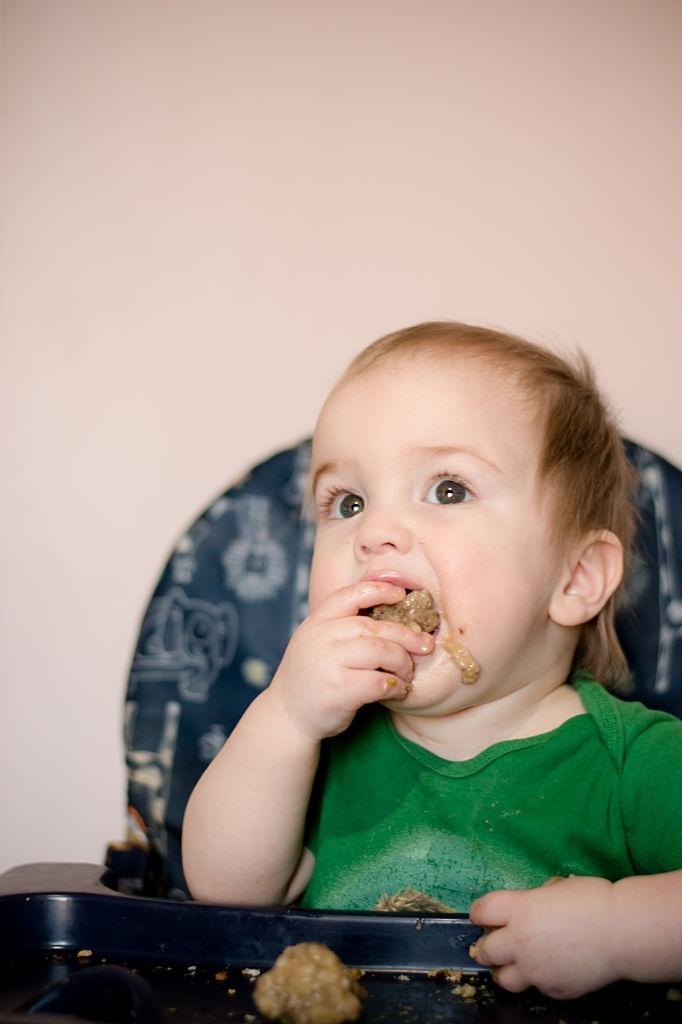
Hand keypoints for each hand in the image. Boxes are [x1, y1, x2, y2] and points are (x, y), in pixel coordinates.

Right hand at [267, 581, 434, 742]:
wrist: (287, 716)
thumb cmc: (311, 678)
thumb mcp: (316, 642)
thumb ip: (342, 628)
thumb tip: (392, 617)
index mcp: (317, 622)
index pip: (350, 595)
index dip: (379, 590)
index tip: (402, 594)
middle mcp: (321, 637)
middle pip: (374, 626)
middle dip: (406, 635)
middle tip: (425, 644)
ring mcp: (329, 662)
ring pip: (381, 651)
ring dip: (402, 662)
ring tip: (407, 672)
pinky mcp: (340, 689)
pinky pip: (380, 681)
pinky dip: (396, 685)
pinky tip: (398, 690)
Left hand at [469, 876, 619, 999]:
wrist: (622, 931)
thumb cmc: (593, 899)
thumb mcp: (556, 887)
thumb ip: (535, 900)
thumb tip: (530, 906)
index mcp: (519, 910)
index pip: (481, 911)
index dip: (479, 912)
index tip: (482, 915)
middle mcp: (520, 942)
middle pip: (485, 950)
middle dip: (487, 945)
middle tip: (494, 942)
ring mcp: (536, 970)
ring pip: (504, 979)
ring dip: (505, 970)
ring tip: (514, 964)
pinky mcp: (554, 989)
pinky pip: (538, 987)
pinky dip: (539, 979)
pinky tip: (552, 968)